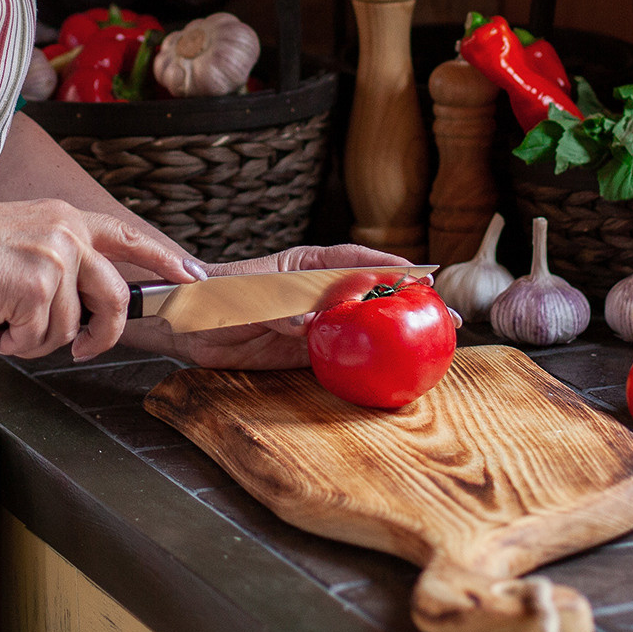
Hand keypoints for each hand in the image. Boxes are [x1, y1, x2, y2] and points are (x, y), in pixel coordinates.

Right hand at [0, 200, 199, 361]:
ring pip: (70, 328)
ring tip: (3, 325)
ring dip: (34, 340)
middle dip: (103, 335)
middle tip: (82, 351)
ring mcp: (55, 260)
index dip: (163, 259)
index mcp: (68, 218)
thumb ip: (62, 259)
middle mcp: (68, 234)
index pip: (128, 238)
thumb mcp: (26, 238)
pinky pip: (40, 339)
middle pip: (116, 297)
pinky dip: (14, 344)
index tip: (190, 277)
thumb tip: (86, 309)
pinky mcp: (37, 289)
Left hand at [134, 243, 455, 370]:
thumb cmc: (216, 296)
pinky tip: (391, 370)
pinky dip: (369, 360)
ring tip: (432, 342)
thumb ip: (278, 306)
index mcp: (307, 264)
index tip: (422, 273)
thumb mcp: (247, 296)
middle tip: (443, 314)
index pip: (357, 261)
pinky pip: (344, 354)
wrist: (189, 326)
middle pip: (371, 293)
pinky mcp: (308, 350)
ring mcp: (316, 321)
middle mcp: (318, 290)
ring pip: (364, 325)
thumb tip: (307, 322)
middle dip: (408, 300)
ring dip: (396, 332)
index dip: (390, 266)